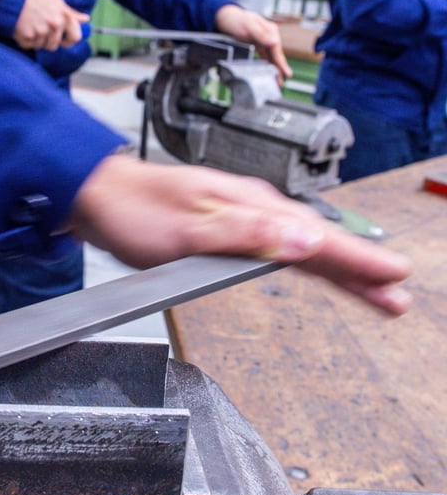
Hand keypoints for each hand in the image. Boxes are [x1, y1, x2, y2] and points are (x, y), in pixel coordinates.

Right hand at [13, 0, 88, 50]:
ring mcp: (41, 32)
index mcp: (64, 16)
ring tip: (30, 25)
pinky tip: (23, 28)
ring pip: (40, 46)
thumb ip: (71, 13)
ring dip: (35, 40)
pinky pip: (28, 45)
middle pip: (54, 45)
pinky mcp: (28, 36)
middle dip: (47, 41)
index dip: (69, 40)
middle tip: (39, 28)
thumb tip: (85, 19)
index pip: (76, 37)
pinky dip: (24, 39)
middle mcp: (55, 25)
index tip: (63, 39)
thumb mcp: (56, 1)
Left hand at [68, 154, 412, 314]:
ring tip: (372, 290)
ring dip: (338, 268)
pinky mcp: (225, 227)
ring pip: (301, 245)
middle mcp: (252, 208)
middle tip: (396, 296)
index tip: (394, 279)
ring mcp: (239, 216)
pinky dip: (304, 259)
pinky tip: (312, 265)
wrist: (98, 198)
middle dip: (360, 271)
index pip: (317, 239)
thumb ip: (246, 235)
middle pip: (317, 244)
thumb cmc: (135, 210)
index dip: (358, 263)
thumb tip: (302, 240)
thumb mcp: (189, 229)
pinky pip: (277, 245)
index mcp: (251, 206)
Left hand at [214, 4, 292, 79]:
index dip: (281, 61)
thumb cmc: (237, 20)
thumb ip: (260, 34)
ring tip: (277, 83)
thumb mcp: (248, 25)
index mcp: (270, 30)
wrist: (226, 18)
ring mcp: (263, 41)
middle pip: (276, 54)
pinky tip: (269, 74)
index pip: (276, 48)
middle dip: (279, 69)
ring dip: (274, 69)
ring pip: (271, 57)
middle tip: (282, 83)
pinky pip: (264, 57)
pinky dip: (267, 66)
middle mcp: (269, 36)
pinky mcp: (257, 46)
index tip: (285, 72)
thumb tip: (274, 42)